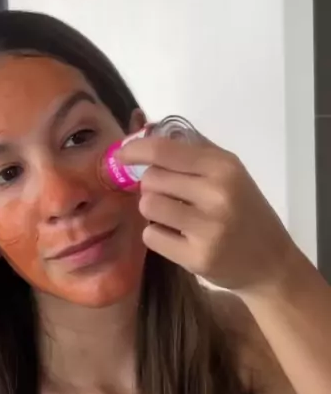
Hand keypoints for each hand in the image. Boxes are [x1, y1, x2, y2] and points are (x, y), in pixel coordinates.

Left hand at [116, 134, 298, 296]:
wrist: (271, 262)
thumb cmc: (247, 213)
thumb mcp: (232, 174)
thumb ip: (195, 152)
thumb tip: (149, 130)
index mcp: (224, 167)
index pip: (165, 151)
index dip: (136, 151)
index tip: (122, 155)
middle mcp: (216, 194)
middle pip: (152, 179)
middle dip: (152, 186)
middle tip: (169, 196)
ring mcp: (206, 228)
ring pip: (147, 206)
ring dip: (152, 210)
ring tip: (172, 217)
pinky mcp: (196, 257)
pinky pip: (151, 236)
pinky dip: (158, 235)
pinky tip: (177, 238)